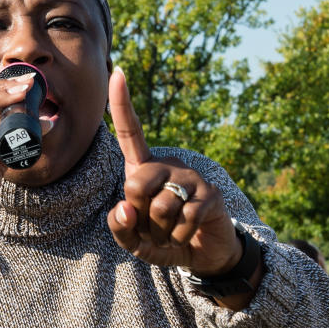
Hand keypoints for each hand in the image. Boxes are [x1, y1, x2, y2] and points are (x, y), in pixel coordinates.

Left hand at [105, 68, 243, 276]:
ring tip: (170, 233)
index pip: (130, 134)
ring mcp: (191, 177)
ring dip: (160, 233)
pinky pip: (183, 219)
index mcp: (145, 169)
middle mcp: (168, 165)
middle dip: (138, 217)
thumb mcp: (134, 241)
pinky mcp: (211, 194)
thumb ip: (119, 228)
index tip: (117, 72)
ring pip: (159, 207)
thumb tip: (125, 207)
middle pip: (136, 184)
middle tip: (152, 227)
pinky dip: (179, 238)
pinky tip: (185, 237)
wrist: (205, 254)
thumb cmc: (163, 239)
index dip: (122, 105)